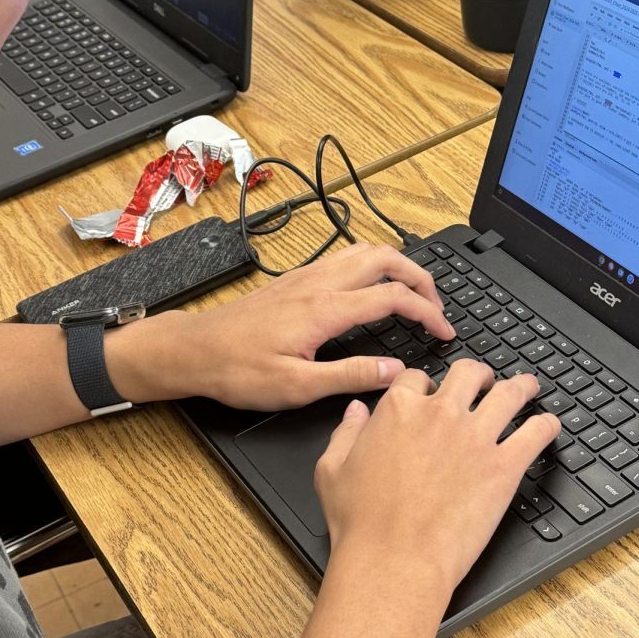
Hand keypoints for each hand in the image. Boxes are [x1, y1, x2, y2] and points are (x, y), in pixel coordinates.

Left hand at [106, 243, 454, 409]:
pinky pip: (345, 257)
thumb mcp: (297, 387)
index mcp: (325, 309)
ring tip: (414, 292)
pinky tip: (373, 286)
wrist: (193, 350)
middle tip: (437, 305)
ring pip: (365, 250)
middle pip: (385, 259)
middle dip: (420, 277)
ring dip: (397, 266)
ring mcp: (307, 276)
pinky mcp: (296, 279)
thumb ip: (350, 375)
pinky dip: (373, 265)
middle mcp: (319, 283)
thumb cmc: (238, 370)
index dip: (428, 313)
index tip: (445, 332)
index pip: (393, 298)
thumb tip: (395, 372)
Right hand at [314, 361, 559, 601]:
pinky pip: (536, 433)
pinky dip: (547, 425)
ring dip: (521, 386)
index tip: (430, 393)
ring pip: (509, 393)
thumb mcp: (332, 470)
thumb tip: (356, 411)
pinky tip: (549, 425)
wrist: (393, 559)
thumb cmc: (361, 523)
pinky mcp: (503, 466)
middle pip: (469, 373)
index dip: (425, 384)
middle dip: (478, 374)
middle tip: (485, 382)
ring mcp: (475, 437)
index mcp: (399, 409)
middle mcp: (440, 414)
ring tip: (527, 387)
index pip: (417, 378)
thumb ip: (345, 433)